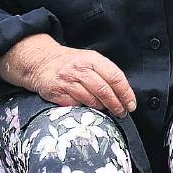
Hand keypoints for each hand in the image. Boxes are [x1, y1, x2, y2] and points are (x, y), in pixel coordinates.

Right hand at [1, 35, 135, 116]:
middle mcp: (80, 69)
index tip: (131, 105)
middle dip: (116, 105)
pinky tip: (88, 109)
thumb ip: (106, 73)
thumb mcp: (90, 60)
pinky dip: (85, 109)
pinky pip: (76, 105)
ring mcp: (68, 81)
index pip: (115, 77)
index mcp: (93, 59)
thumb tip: (124, 94)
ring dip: (102, 109)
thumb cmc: (71, 63)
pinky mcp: (57, 92)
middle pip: (104, 91)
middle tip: (122, 113)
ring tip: (107, 112)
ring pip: (91, 100)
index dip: (126, 93)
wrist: (41, 61)